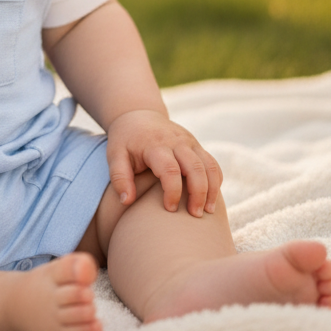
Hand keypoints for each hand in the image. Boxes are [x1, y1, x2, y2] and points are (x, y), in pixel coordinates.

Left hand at [106, 109, 222, 217]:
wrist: (138, 115)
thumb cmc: (125, 140)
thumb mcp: (115, 155)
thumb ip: (119, 178)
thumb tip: (126, 201)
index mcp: (155, 145)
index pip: (170, 170)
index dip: (172, 192)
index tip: (169, 209)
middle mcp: (176, 141)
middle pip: (196, 168)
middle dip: (199, 193)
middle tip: (195, 215)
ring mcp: (189, 142)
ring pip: (209, 165)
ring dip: (212, 189)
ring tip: (208, 211)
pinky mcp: (196, 145)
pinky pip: (212, 163)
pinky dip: (216, 180)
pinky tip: (211, 198)